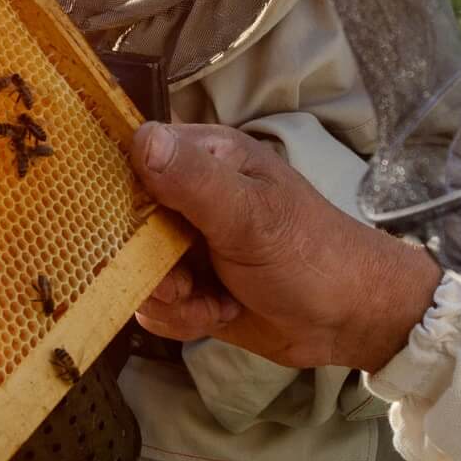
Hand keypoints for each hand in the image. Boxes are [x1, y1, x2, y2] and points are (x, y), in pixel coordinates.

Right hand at [130, 122, 441, 371]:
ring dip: (168, 296)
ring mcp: (183, 242)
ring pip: (132, 269)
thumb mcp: (252, 215)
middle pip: (120, 220)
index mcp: (201, 156)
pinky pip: (152, 303)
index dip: (109, 184)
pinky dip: (180, 317)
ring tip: (211, 300)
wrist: (351, 321)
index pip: (130, 152)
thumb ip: (194, 180)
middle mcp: (184, 194)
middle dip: (145, 261)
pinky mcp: (187, 285)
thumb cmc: (311, 255)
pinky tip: (217, 313)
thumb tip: (140, 139)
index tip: (115, 221)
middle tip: (181, 281)